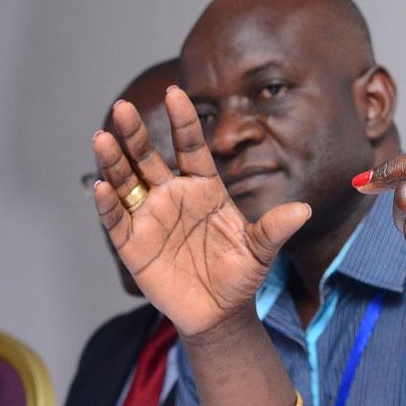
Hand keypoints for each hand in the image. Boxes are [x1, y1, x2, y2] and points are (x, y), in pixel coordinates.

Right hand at [93, 87, 310, 335]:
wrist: (220, 313)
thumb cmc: (240, 276)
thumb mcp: (260, 251)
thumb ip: (275, 229)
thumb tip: (304, 211)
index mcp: (204, 188)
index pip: (190, 146)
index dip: (183, 121)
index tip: (175, 92)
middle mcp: (173, 195)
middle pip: (149, 158)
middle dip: (134, 134)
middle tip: (122, 108)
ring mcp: (150, 217)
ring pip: (126, 182)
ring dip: (113, 161)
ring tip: (102, 137)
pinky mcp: (133, 244)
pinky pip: (117, 219)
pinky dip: (108, 203)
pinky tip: (101, 186)